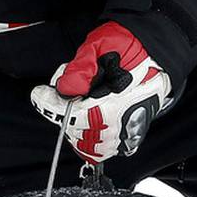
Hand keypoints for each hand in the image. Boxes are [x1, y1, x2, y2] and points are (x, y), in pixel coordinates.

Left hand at [29, 23, 171, 163]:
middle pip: (76, 132)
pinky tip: (86, 119)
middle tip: (66, 89)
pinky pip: (102, 150)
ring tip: (78, 103)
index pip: (71, 115)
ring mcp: (126, 132)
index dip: (49, 105)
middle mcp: (122, 123)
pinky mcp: (129, 136)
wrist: (157, 52)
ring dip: (74, 127)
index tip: (39, 94)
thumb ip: (81, 68)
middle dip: (63, 111)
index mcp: (115, 103)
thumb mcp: (101, 46)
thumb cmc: (131, 47)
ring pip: (87, 146)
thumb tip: (65, 88)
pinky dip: (90, 140)